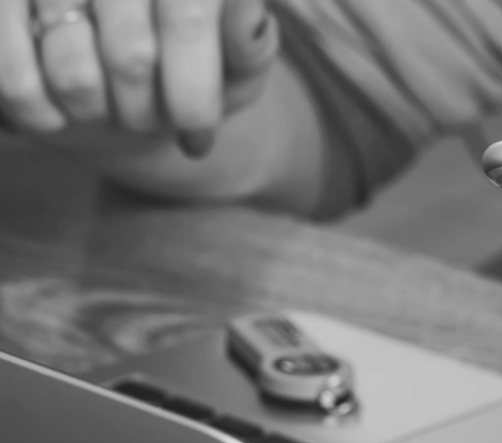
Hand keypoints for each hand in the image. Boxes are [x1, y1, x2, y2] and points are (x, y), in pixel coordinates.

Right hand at [0, 0, 277, 155]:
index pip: (186, 18)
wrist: (132, 74)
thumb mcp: (237, 63)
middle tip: (148, 124)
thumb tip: (248, 11)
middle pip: (132, 58)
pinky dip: (37, 111)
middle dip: (146, 114)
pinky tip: (54, 118)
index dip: (194, 93)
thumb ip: (249, 42)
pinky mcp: (4, 3)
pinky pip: (13, 75)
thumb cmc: (194, 67)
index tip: (198, 140)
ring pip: (75, 74)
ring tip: (106, 112)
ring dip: (97, 115)